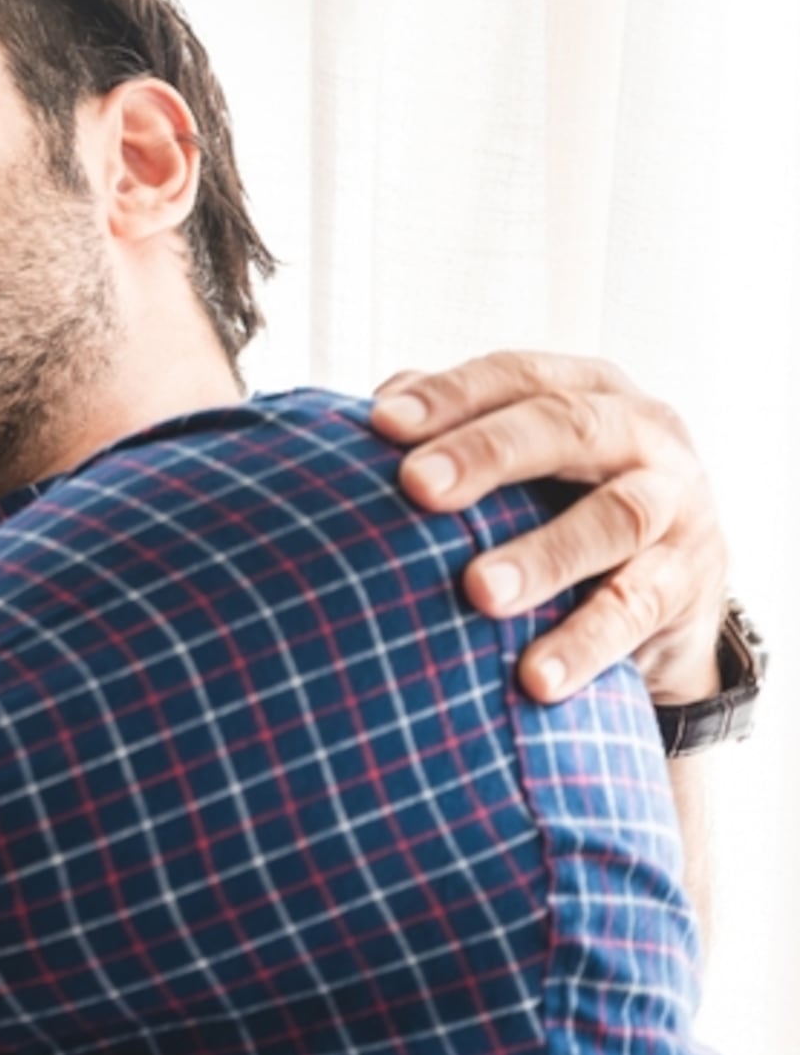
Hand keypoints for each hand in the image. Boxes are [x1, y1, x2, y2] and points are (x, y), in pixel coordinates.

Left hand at [370, 351, 726, 705]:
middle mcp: (642, 432)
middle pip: (567, 427)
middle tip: (418, 487)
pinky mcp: (689, 583)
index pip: (514, 376)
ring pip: (613, 520)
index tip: (381, 424)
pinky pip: (637, 610)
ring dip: (541, 555)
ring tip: (477, 592)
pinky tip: (535, 678)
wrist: (669, 584)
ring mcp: (677, 506)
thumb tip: (366, 420)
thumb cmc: (559, 499)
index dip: (450, 396)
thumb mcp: (519, 459)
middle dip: (488, 454)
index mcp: (587, 387)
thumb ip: (451, 430)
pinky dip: (584, 643)